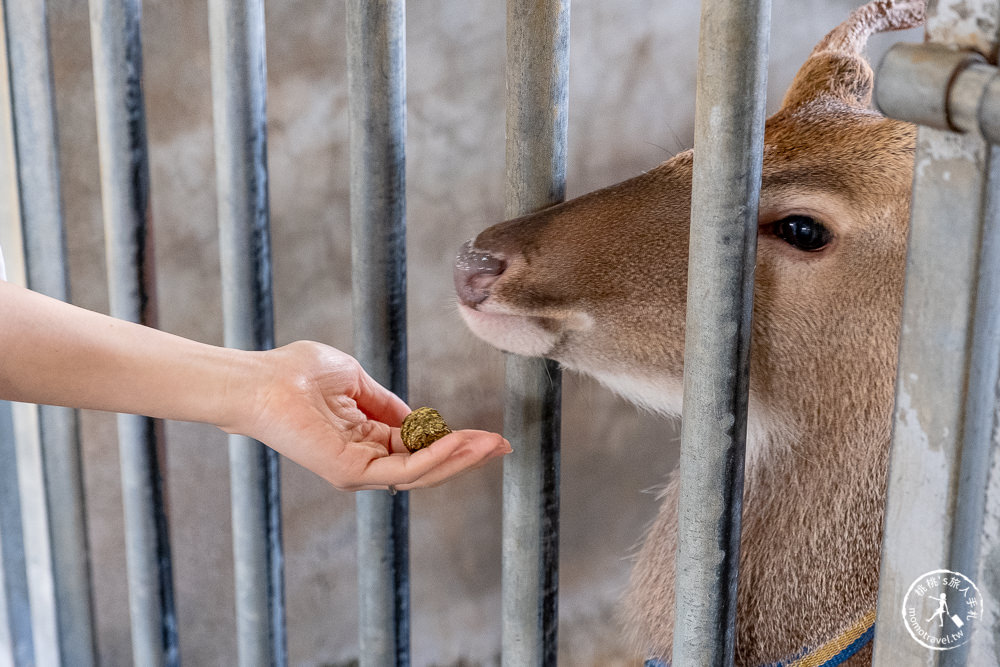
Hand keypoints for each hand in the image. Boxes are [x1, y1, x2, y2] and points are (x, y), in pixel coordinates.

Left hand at [229, 341, 510, 490]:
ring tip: (490, 445)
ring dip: (458, 458)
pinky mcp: (349, 471)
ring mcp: (356, 469)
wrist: (260, 379)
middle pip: (425, 467)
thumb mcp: (355, 380)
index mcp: (364, 438)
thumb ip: (386, 402)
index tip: (489, 437)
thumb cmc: (296, 373)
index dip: (453, 443)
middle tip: (501, 447)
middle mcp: (363, 459)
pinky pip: (402, 468)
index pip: (418, 449)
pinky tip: (459, 442)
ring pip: (419, 473)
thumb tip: (418, 418)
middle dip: (466, 456)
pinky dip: (434, 457)